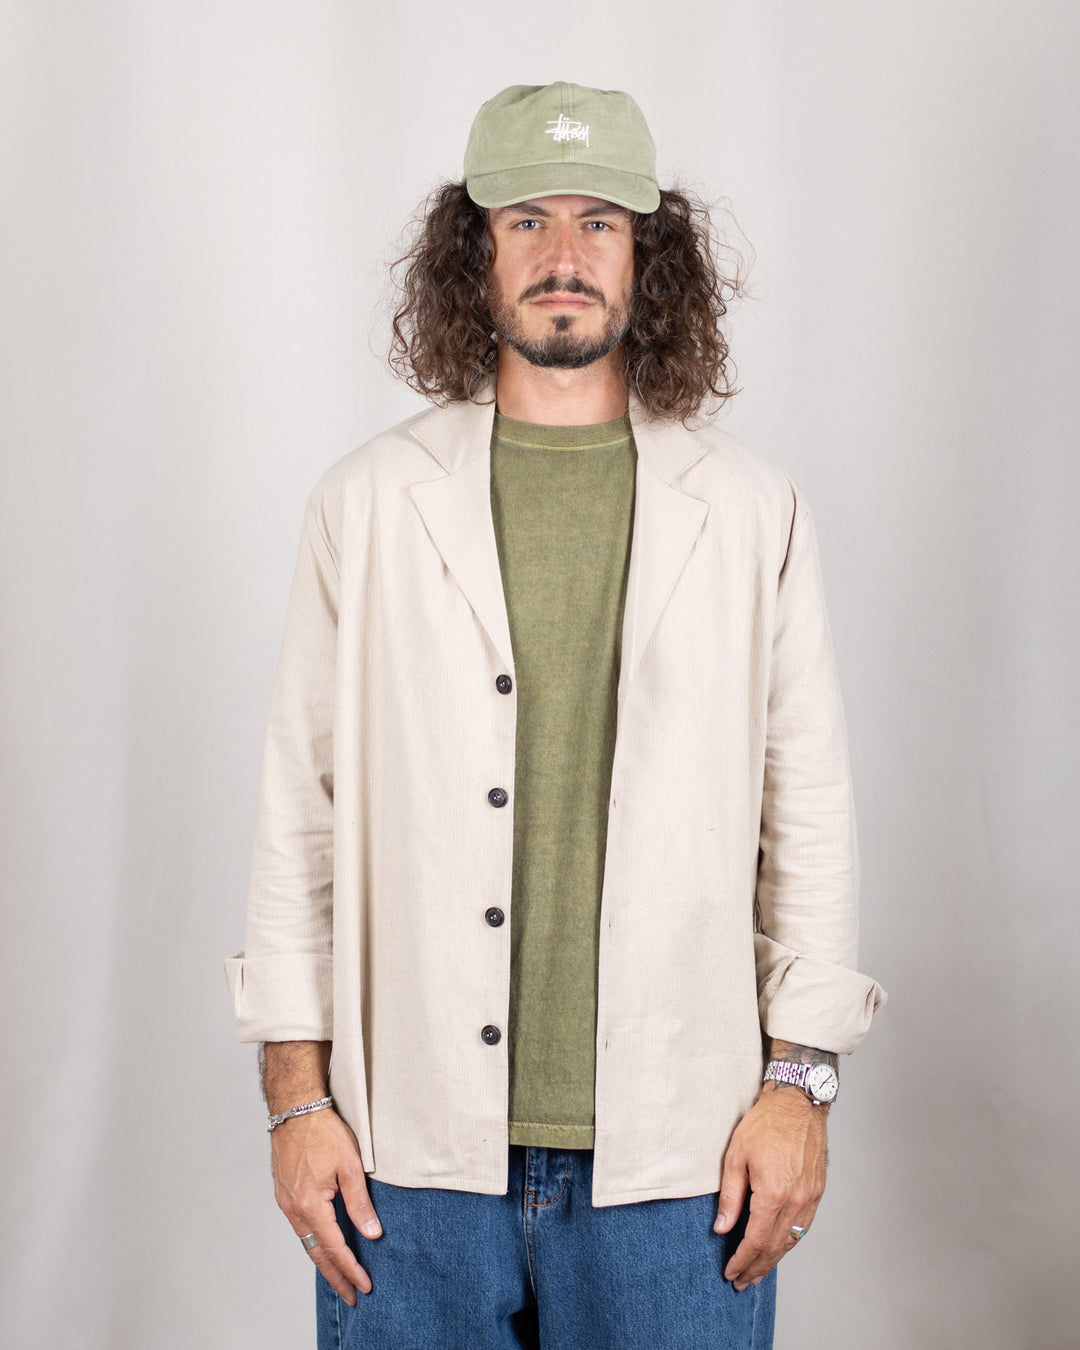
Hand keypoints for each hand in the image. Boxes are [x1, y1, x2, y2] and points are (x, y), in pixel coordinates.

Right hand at [271, 1107, 381, 1303]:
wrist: (296, 1109)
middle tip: (351, 1296)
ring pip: (306, 1242)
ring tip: (340, 1278)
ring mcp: (286, 1202)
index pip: (334, 1248)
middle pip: (316, 1254)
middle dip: (335, 1277)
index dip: (350, 1269)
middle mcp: (294, 1209)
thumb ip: (360, 1203)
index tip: (364, 1286)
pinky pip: (300, 1227)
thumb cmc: (324, 1132)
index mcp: (311, 1205)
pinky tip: (323, 1246)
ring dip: (323, 1262)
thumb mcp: (351, 1165)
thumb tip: (372, 1234)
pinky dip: (313, 1243)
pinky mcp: (284, 1194)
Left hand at [713, 1088, 827, 1290]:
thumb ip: (730, 1195)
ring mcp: (810, 1198)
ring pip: (792, 1241)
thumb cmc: (765, 1123)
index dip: (742, 1260)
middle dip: (757, 1267)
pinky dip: (789, 1243)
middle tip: (742, 1282)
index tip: (731, 1272)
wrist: (798, 1102)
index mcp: (773, 1193)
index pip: (756, 1240)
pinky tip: (778, 1248)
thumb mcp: (736, 1156)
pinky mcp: (818, 1192)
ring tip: (758, 1272)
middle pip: (775, 1247)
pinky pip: (803, 1227)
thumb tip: (723, 1227)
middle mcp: (795, 1201)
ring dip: (774, 1260)